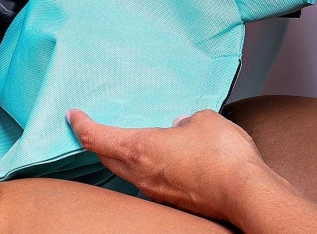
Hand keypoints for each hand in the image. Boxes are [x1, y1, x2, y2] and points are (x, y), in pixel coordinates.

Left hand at [67, 109, 278, 224]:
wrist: (245, 193)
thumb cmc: (221, 153)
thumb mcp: (204, 120)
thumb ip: (187, 120)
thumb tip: (181, 125)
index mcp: (141, 148)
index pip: (96, 137)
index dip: (80, 124)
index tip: (72, 115)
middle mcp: (141, 174)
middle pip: (105, 158)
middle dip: (96, 142)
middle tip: (92, 127)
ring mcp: (155, 192)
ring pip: (126, 173)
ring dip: (120, 156)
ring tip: (126, 140)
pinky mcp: (171, 201)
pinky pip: (147, 182)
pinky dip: (144, 168)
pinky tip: (160, 159)